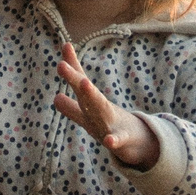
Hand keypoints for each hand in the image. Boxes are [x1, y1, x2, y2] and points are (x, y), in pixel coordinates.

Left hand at [53, 45, 158, 168]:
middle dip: (74, 79)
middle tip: (60, 65)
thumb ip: (72, 104)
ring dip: (92, 96)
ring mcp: (112, 122)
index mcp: (91, 103)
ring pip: (100, 109)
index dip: (70, 70)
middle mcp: (100, 108)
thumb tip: (56, 92)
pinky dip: (114, 140)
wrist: (138, 141)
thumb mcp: (90, 113)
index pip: (79, 84)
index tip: (62, 53)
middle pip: (85, 92)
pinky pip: (118, 139)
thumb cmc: (110, 123)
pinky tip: (109, 141)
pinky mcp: (122, 139)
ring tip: (83, 84)